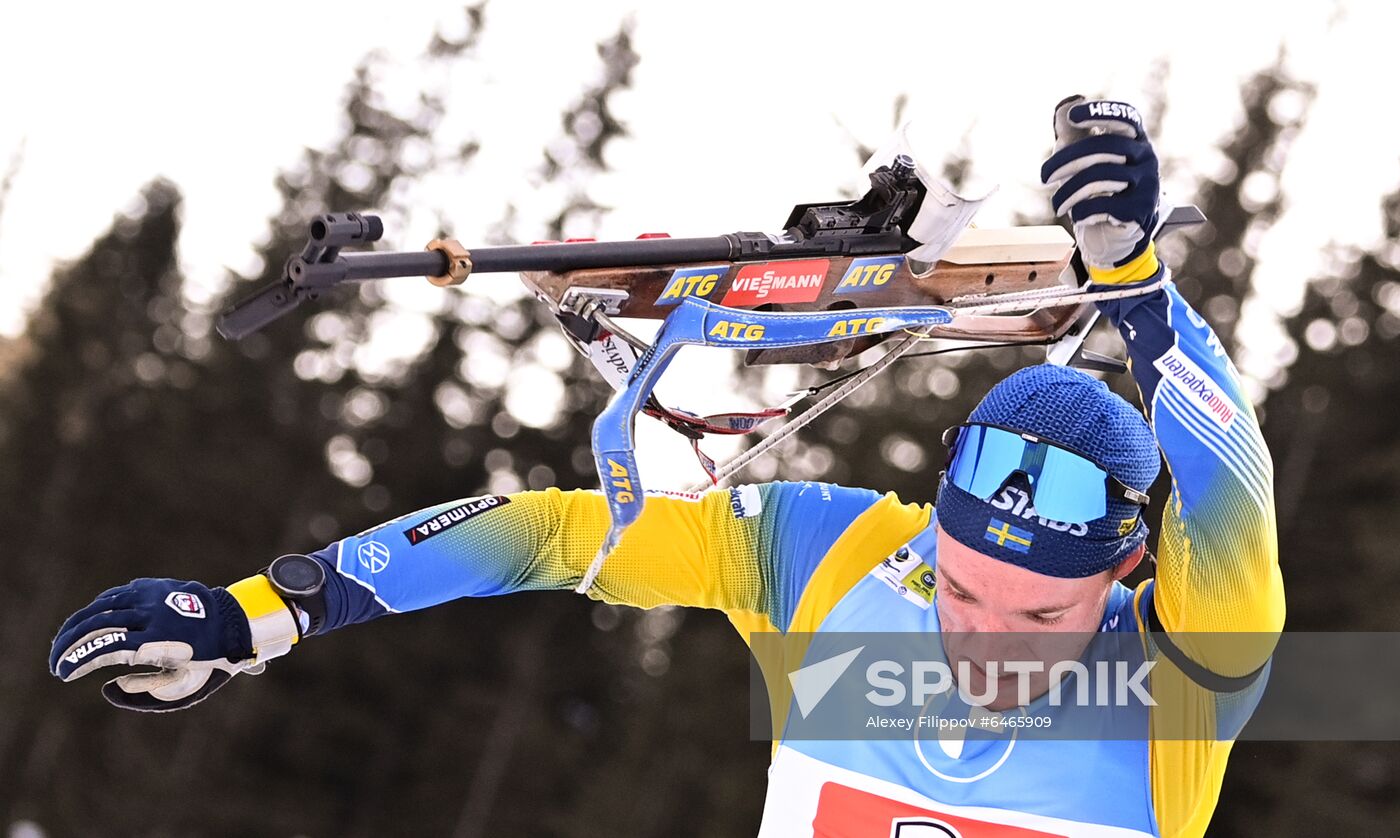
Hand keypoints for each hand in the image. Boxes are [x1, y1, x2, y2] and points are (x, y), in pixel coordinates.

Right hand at [50, 577, 279, 711]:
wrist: (234, 622)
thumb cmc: (208, 661)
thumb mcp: (182, 686)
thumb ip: (144, 691)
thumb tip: (108, 686)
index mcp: (158, 638)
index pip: (106, 647)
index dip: (79, 660)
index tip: (62, 673)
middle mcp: (151, 613)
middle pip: (96, 625)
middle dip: (69, 645)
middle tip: (55, 664)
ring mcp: (150, 595)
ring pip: (100, 607)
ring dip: (76, 626)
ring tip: (63, 646)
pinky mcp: (150, 587)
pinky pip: (114, 597)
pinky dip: (94, 611)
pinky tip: (84, 626)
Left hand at [1039, 96, 1160, 276]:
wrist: (1113, 232)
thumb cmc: (1096, 188)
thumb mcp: (1081, 158)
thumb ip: (1074, 132)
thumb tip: (1068, 103)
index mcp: (1134, 139)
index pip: (1124, 118)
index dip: (1100, 114)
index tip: (1073, 117)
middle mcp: (1146, 157)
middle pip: (1104, 148)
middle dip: (1066, 161)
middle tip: (1044, 176)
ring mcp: (1147, 183)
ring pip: (1101, 178)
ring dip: (1070, 192)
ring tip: (1057, 204)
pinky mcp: (1141, 210)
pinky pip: (1106, 205)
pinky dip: (1083, 211)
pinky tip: (1077, 216)